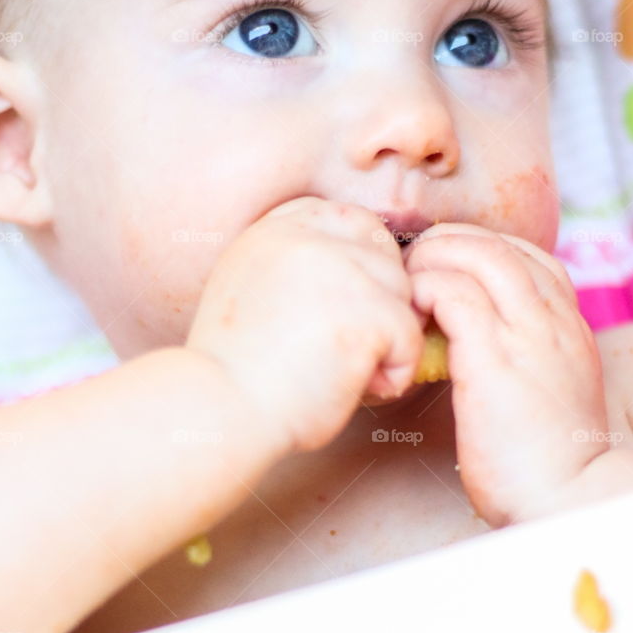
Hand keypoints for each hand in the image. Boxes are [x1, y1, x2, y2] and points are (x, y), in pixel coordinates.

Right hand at [186, 197, 425, 453]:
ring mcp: (339, 269)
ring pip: (403, 294)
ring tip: (346, 373)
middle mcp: (308, 236)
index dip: (361, 264)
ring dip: (387, 339)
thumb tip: (360, 274)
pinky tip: (359, 390)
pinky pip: (411, 336)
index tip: (344, 309)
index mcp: (276, 228)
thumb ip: (297, 267)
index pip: (350, 220)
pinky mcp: (366, 311)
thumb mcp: (250, 291)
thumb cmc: (235, 372)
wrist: (220, 412)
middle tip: (349, 347)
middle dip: (381, 300)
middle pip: (385, 253)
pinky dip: (396, 371)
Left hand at [404, 224, 609, 525]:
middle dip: (447, 242)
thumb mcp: (549, 391)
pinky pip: (453, 293)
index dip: (479, 248)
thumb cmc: (548, 457)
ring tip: (406, 284)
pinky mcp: (492, 357)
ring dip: (432, 259)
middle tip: (414, 267)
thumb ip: (524, 358)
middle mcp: (552, 318)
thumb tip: (473, 345)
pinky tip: (410, 315)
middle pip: (499, 243)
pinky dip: (425, 291)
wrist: (569, 496)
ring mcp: (526, 333)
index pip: (527, 253)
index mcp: (568, 324)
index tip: (446, 268)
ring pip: (477, 253)